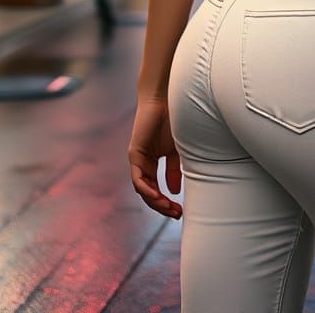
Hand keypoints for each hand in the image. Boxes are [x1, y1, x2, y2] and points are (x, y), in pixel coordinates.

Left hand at [128, 97, 182, 218]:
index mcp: (152, 164)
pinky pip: (138, 179)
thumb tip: (173, 192)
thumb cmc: (173, 122)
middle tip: (176, 214)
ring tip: (169, 208)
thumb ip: (173, 170)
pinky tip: (157, 196)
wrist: (166, 100)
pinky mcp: (134, 154)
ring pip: (142, 189)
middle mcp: (143, 164)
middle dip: (162, 207)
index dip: (166, 203)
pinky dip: (146, 190)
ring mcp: (137, 160)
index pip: (156, 190)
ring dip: (155, 202)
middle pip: (149, 194)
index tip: (180, 211)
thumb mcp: (177, 151)